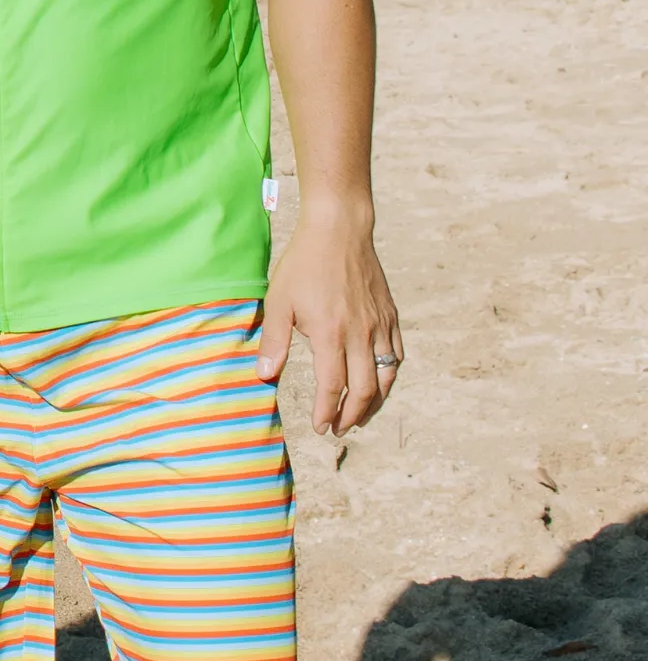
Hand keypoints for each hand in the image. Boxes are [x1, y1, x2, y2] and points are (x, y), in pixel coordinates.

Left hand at [260, 199, 402, 435]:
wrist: (339, 231)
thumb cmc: (303, 265)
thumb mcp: (279, 301)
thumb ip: (274, 341)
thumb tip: (264, 375)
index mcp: (331, 334)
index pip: (332, 386)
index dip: (326, 411)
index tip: (320, 428)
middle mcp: (360, 334)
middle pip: (364, 390)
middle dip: (351, 415)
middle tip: (337, 428)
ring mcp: (380, 326)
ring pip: (386, 376)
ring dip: (374, 402)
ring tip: (359, 415)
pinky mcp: (391, 316)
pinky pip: (397, 355)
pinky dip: (389, 375)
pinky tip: (378, 382)